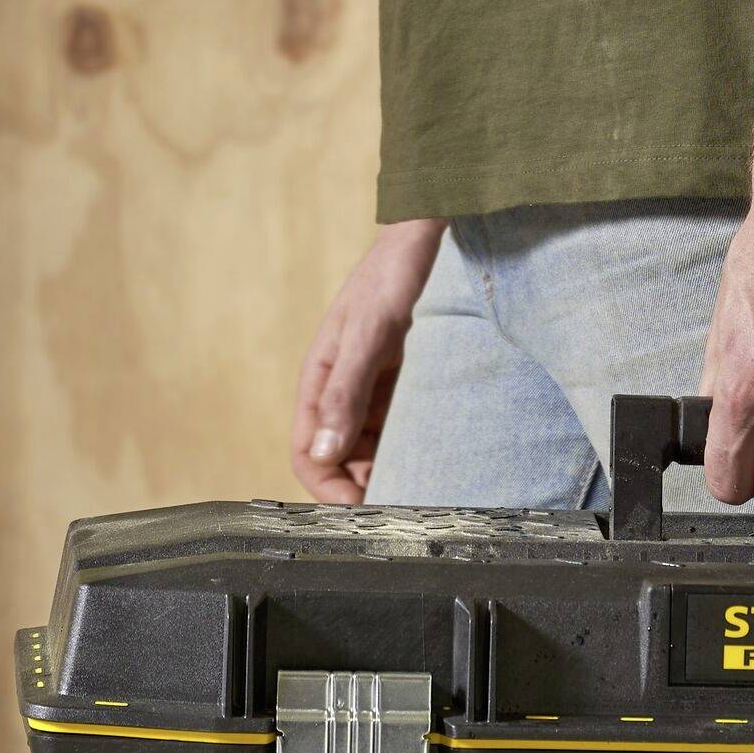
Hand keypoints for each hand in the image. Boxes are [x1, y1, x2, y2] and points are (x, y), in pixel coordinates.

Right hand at [292, 218, 445, 503]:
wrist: (431, 239)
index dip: (330, 491)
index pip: (310, 456)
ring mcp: (377, 393)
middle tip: (409, 511)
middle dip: (367, 490)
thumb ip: (346, 392)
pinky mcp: (408, 388)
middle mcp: (345, 394)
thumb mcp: (370, 334)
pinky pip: (405, 432)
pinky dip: (418, 452)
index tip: (364, 513)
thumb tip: (324, 453)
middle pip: (345, 463)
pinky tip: (443, 464)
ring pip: (377, 452)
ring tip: (430, 493)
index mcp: (320, 383)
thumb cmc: (393, 276)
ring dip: (396, 474)